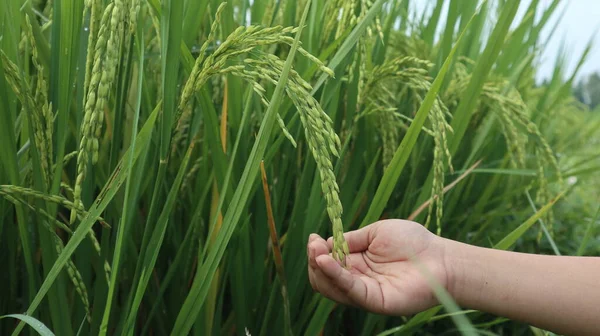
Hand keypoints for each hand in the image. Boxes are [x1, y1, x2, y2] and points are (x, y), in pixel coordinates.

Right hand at [307, 219, 449, 315]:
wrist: (441, 258)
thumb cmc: (413, 242)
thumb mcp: (376, 232)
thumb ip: (352, 239)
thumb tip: (328, 242)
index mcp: (357, 262)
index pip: (327, 262)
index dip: (317, 251)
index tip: (313, 238)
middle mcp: (357, 279)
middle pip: (323, 277)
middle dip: (314, 260)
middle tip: (314, 245)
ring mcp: (365, 291)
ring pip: (331, 287)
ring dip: (319, 268)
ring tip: (317, 252)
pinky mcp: (374, 301)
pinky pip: (349, 290)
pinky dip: (334, 275)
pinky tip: (326, 261)